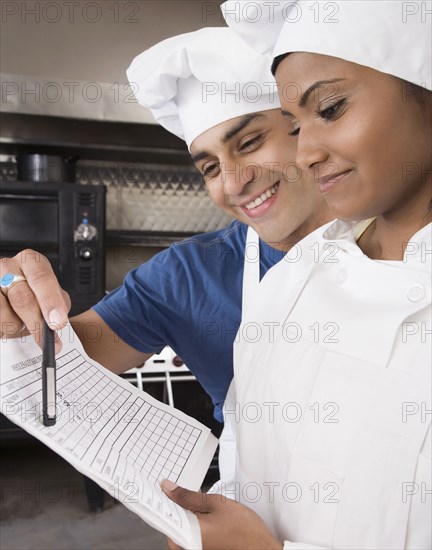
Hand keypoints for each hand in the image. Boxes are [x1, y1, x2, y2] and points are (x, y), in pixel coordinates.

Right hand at [0, 250, 69, 351]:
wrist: (11, 299)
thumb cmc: (33, 296)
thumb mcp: (50, 295)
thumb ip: (57, 303)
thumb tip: (57, 321)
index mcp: (31, 262)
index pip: (41, 278)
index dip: (50, 301)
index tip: (57, 322)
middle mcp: (7, 266)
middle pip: (22, 298)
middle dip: (36, 323)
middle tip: (46, 340)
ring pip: (4, 315)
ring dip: (15, 326)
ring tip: (19, 322)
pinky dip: (3, 330)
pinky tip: (6, 324)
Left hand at [161, 480, 281, 549]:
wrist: (263, 548)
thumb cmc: (245, 531)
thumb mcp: (216, 503)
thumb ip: (188, 496)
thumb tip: (169, 489)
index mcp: (187, 536)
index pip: (165, 514)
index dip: (165, 498)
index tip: (165, 487)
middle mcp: (187, 548)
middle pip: (172, 522)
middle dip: (178, 507)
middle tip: (187, 494)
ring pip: (181, 529)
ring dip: (187, 516)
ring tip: (202, 507)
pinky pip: (189, 536)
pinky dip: (194, 525)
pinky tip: (205, 517)